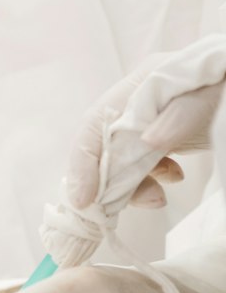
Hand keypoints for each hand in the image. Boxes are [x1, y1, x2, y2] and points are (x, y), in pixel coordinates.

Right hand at [69, 38, 225, 210]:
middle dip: (105, 179)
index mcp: (145, 82)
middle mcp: (141, 97)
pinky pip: (144, 159)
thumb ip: (179, 116)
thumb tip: (148, 142)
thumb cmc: (224, 85)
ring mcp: (153, 115)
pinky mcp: (166, 130)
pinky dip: (149, 177)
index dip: (84, 160)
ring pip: (123, 155)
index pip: (98, 121)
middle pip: (105, 142)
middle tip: (110, 211)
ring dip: (130, 183)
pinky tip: (169, 180)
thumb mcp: (205, 98)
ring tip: (154, 199)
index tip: (82, 200)